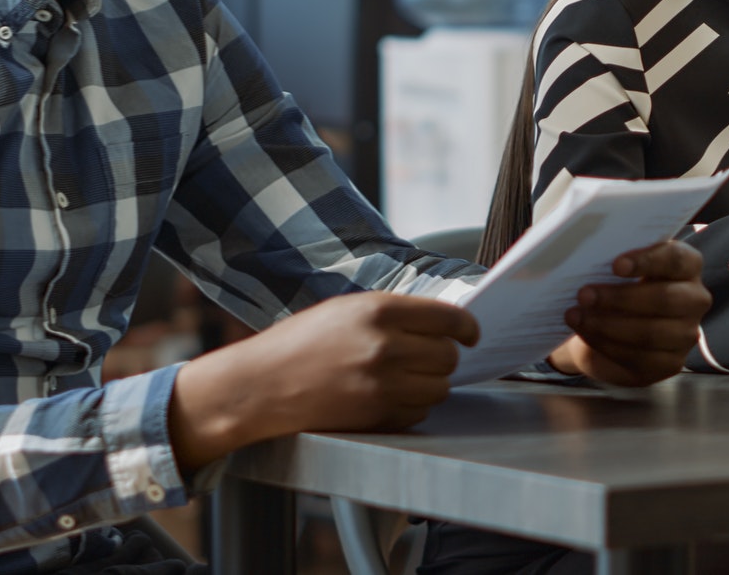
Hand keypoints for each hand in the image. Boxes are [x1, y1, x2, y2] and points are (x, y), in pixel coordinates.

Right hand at [169, 292, 479, 471]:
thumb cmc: (299, 345)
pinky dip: (412, 408)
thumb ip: (395, 313)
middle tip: (428, 357)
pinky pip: (418, 414)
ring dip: (430, 384)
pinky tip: (387, 397)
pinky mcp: (375, 417)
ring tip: (404, 378)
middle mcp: (383, 347)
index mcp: (378, 311)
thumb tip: (443, 321)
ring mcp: (380, 386)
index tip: (470, 334)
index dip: (467, 328)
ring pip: (439, 388)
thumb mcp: (346, 310)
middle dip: (444, 357)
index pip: (449, 319)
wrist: (258, 387)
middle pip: (449, 356)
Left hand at [546, 240, 710, 386]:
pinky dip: (606, 344)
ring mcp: (686, 334)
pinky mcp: (670, 363)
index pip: (676, 259)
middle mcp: (695, 299)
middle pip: (664, 298)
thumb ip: (615, 259)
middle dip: (620, 298)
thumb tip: (587, 254)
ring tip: (575, 316)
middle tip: (584, 294)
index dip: (647, 261)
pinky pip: (638, 357)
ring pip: (649, 333)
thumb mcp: (619, 268)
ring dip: (606, 325)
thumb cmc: (618, 287)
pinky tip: (586, 332)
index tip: (616, 265)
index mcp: (688, 266)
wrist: (612, 329)